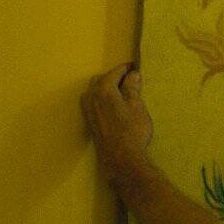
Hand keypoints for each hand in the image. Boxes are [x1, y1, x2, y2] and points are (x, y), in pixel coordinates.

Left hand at [82, 63, 153, 184]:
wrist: (119, 157)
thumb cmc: (132, 130)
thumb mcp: (137, 106)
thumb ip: (132, 88)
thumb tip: (132, 74)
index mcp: (104, 89)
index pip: (115, 72)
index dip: (126, 68)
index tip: (134, 67)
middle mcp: (91, 96)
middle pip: (101, 79)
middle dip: (114, 76)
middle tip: (129, 80)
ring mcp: (87, 108)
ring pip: (94, 90)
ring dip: (106, 87)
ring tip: (121, 92)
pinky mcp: (88, 119)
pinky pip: (92, 100)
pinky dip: (101, 97)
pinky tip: (112, 104)